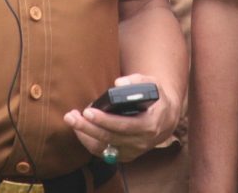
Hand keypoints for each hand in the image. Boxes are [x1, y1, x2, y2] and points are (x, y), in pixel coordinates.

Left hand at [64, 74, 180, 163]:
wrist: (166, 119)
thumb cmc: (156, 98)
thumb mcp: (153, 84)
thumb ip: (137, 81)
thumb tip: (118, 83)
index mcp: (150, 125)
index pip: (124, 126)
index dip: (105, 120)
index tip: (88, 111)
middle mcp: (141, 142)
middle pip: (109, 138)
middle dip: (87, 127)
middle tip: (71, 116)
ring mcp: (133, 151)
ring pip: (103, 147)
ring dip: (84, 135)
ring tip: (71, 120)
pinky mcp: (125, 155)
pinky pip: (103, 153)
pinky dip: (89, 142)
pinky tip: (79, 129)